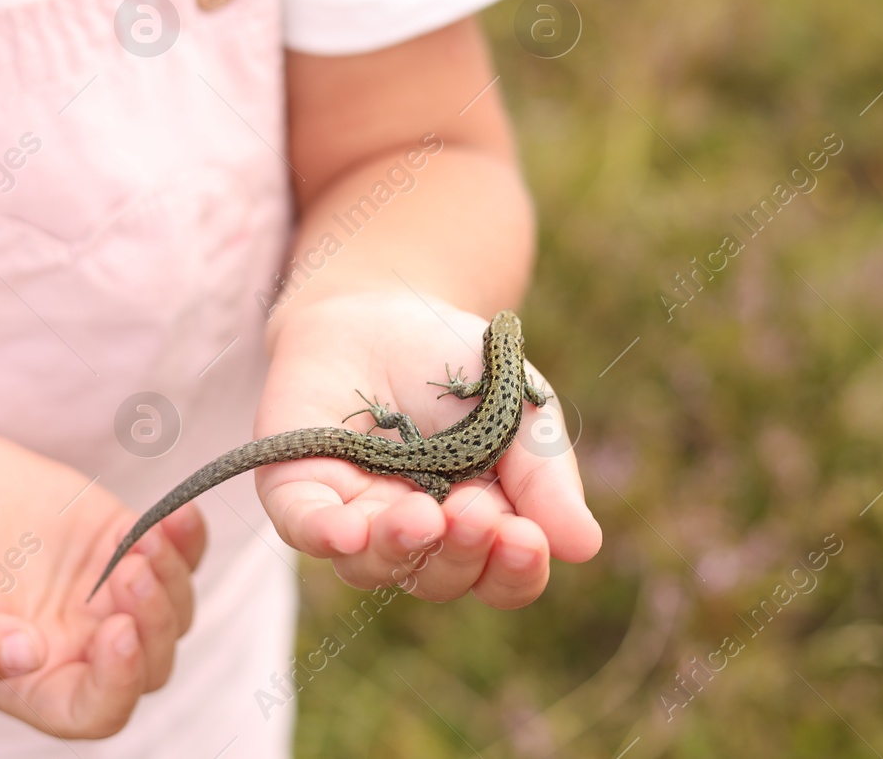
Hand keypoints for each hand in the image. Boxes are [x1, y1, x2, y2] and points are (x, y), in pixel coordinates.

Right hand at [0, 434, 205, 737]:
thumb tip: (26, 658)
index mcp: (32, 682)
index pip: (92, 711)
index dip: (117, 685)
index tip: (116, 631)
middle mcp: (79, 648)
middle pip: (149, 666)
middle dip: (153, 624)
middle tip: (130, 571)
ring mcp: (109, 599)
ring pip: (174, 617)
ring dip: (172, 583)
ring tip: (143, 539)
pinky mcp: (126, 548)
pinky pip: (180, 558)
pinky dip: (190, 542)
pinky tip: (178, 517)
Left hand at [256, 292, 600, 607]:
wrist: (380, 306)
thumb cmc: (458, 367)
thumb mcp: (517, 406)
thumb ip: (543, 473)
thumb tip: (585, 546)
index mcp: (478, 527)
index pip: (501, 577)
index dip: (514, 570)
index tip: (525, 539)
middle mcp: (416, 536)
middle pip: (439, 576)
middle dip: (459, 551)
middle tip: (473, 512)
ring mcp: (353, 516)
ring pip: (370, 564)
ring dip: (398, 546)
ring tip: (421, 515)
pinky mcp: (296, 487)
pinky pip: (305, 525)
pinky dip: (324, 533)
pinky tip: (347, 529)